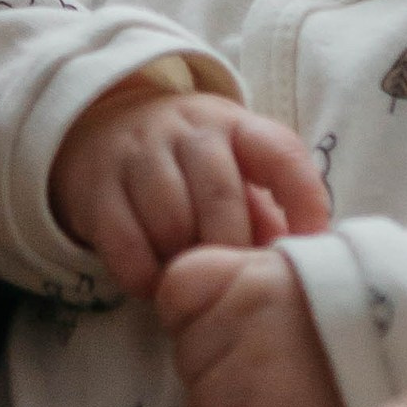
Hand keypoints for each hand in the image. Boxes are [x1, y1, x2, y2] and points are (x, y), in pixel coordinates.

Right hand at [51, 80, 328, 297]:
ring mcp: (137, 154)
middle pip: (220, 194)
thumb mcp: (231, 167)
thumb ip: (264, 210)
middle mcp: (186, 131)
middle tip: (232, 278)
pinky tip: (154, 281)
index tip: (311, 240)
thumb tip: (297, 258)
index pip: (279, 152)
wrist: (101, 130)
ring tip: (192, 279)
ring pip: (171, 219)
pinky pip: (124, 242)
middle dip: (231, 246)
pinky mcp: (95, 186)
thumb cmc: (187, 164)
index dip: (303, 197)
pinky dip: (144, 274)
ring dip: (186, 262)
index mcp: (234, 125)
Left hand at [156, 246, 348, 406]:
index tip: (229, 328)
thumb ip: (246, 281)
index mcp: (255, 272)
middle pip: (187, 355)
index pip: (178, 291)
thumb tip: (184, 306)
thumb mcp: (300, 275)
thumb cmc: (356, 321)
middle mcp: (253, 315)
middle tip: (269, 375)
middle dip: (215, 369)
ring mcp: (262, 373)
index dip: (198, 316)